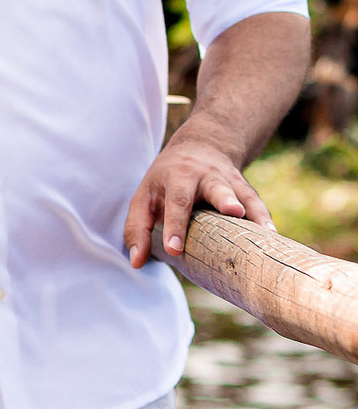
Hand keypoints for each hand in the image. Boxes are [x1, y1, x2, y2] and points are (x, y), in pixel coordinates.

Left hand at [123, 121, 273, 267]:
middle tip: (233, 211)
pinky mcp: (245, 189)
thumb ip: (137, 229)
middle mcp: (205, 175)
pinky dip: (265, 218)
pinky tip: (272, 236)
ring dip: (253, 209)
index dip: (175, 225)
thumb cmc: (166, 182)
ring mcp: (228, 181)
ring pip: (242, 193)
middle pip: (215, 187)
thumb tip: (136, 262)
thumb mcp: (144, 197)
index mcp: (176, 176)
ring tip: (264, 229)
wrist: (201, 146)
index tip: (174, 249)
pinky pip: (257, 203)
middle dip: (224, 199)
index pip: (176, 201)